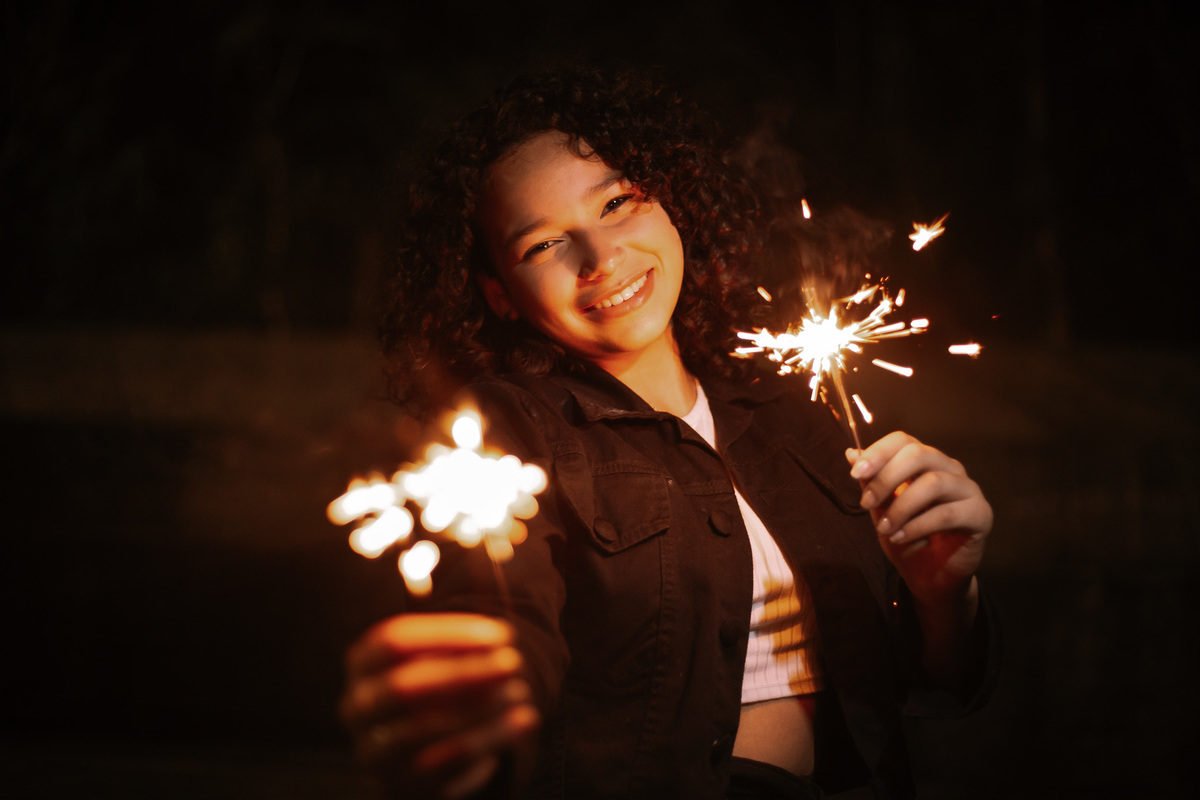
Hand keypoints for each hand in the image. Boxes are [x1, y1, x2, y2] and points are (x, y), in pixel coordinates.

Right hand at [340, 613, 539, 799]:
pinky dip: (490, 738)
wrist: (413, 752)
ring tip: (521, 691)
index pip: (395, 640)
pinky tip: (524, 719)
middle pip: (404, 686)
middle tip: (514, 662)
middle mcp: (357, 707)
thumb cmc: (433, 686)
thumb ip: (456, 642)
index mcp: (361, 663)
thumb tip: (491, 635)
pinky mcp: (398, 784)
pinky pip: (445, 763)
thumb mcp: (437, 657)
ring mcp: (372, 750)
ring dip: (480, 709)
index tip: (501, 634)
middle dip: (464, 673)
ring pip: (424, 730)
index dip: (450, 634)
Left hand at [846, 432, 991, 605]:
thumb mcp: (881, 509)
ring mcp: (968, 490)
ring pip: (933, 483)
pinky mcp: (981, 514)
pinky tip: (900, 537)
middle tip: (865, 502)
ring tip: (883, 528)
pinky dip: (918, 526)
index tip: (855, 473)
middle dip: (886, 478)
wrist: (929, 576)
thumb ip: (871, 482)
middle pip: (919, 454)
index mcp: (925, 461)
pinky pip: (948, 513)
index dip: (878, 452)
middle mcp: (950, 468)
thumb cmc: (906, 536)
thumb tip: (851, 453)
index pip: (904, 440)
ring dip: (901, 507)